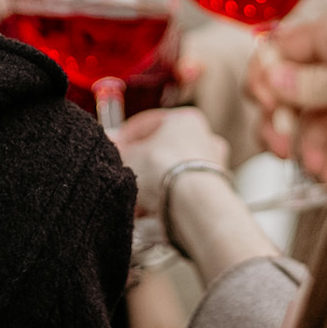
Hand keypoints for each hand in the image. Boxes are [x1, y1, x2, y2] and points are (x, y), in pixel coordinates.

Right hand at [110, 106, 230, 216]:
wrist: (193, 201)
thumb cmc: (162, 168)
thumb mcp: (130, 154)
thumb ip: (120, 147)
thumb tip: (111, 138)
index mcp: (186, 119)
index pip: (149, 123)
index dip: (126, 136)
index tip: (113, 148)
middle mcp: (206, 138)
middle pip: (163, 149)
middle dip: (142, 163)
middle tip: (123, 173)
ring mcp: (213, 165)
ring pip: (172, 171)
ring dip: (153, 183)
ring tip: (134, 196)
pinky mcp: (214, 190)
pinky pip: (182, 190)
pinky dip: (166, 196)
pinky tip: (149, 209)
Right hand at [245, 7, 326, 175]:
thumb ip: (313, 82)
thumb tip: (272, 83)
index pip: (275, 53)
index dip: (264, 81)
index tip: (270, 106)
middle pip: (289, 94)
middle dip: (282, 121)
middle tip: (286, 145)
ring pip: (314, 124)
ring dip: (308, 146)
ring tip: (318, 167)